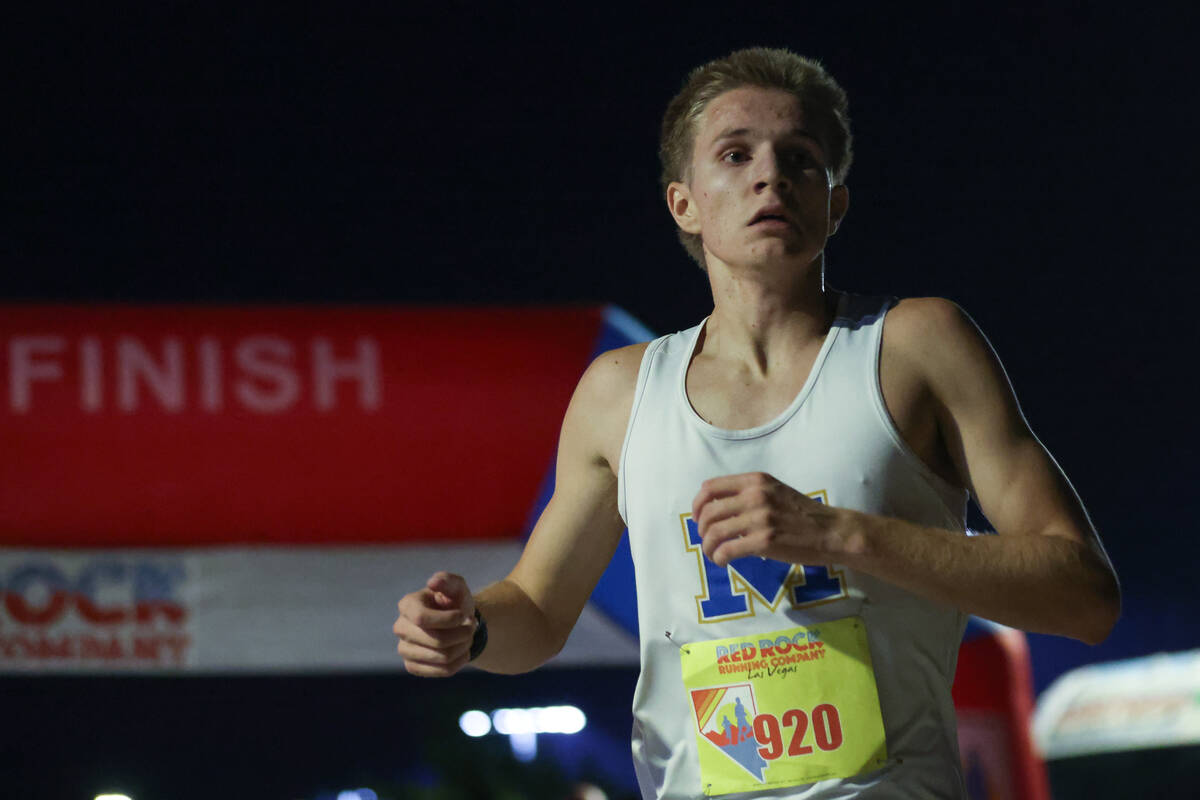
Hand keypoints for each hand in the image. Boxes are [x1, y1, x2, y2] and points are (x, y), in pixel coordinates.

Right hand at [394, 571, 477, 676]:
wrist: (457, 624)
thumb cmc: (455, 602)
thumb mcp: (457, 587)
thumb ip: (448, 581)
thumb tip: (433, 582)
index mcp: (407, 605)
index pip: (422, 618)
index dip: (448, 620)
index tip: (463, 615)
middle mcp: (401, 628)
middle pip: (436, 641)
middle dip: (462, 634)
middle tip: (472, 626)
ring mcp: (404, 649)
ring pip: (442, 657)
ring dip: (463, 647)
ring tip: (468, 637)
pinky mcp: (413, 666)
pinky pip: (442, 671)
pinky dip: (460, 661)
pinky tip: (463, 650)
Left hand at [691, 472, 844, 566]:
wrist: (831, 531)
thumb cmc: (802, 514)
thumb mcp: (775, 491)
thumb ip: (749, 493)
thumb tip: (718, 509)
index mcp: (756, 481)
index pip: (711, 487)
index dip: (697, 504)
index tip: (698, 518)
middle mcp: (756, 495)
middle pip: (709, 512)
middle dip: (701, 529)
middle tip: (707, 540)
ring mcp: (760, 518)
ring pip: (715, 532)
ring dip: (708, 546)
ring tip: (712, 553)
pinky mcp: (765, 541)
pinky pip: (728, 549)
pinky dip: (719, 557)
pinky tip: (722, 561)